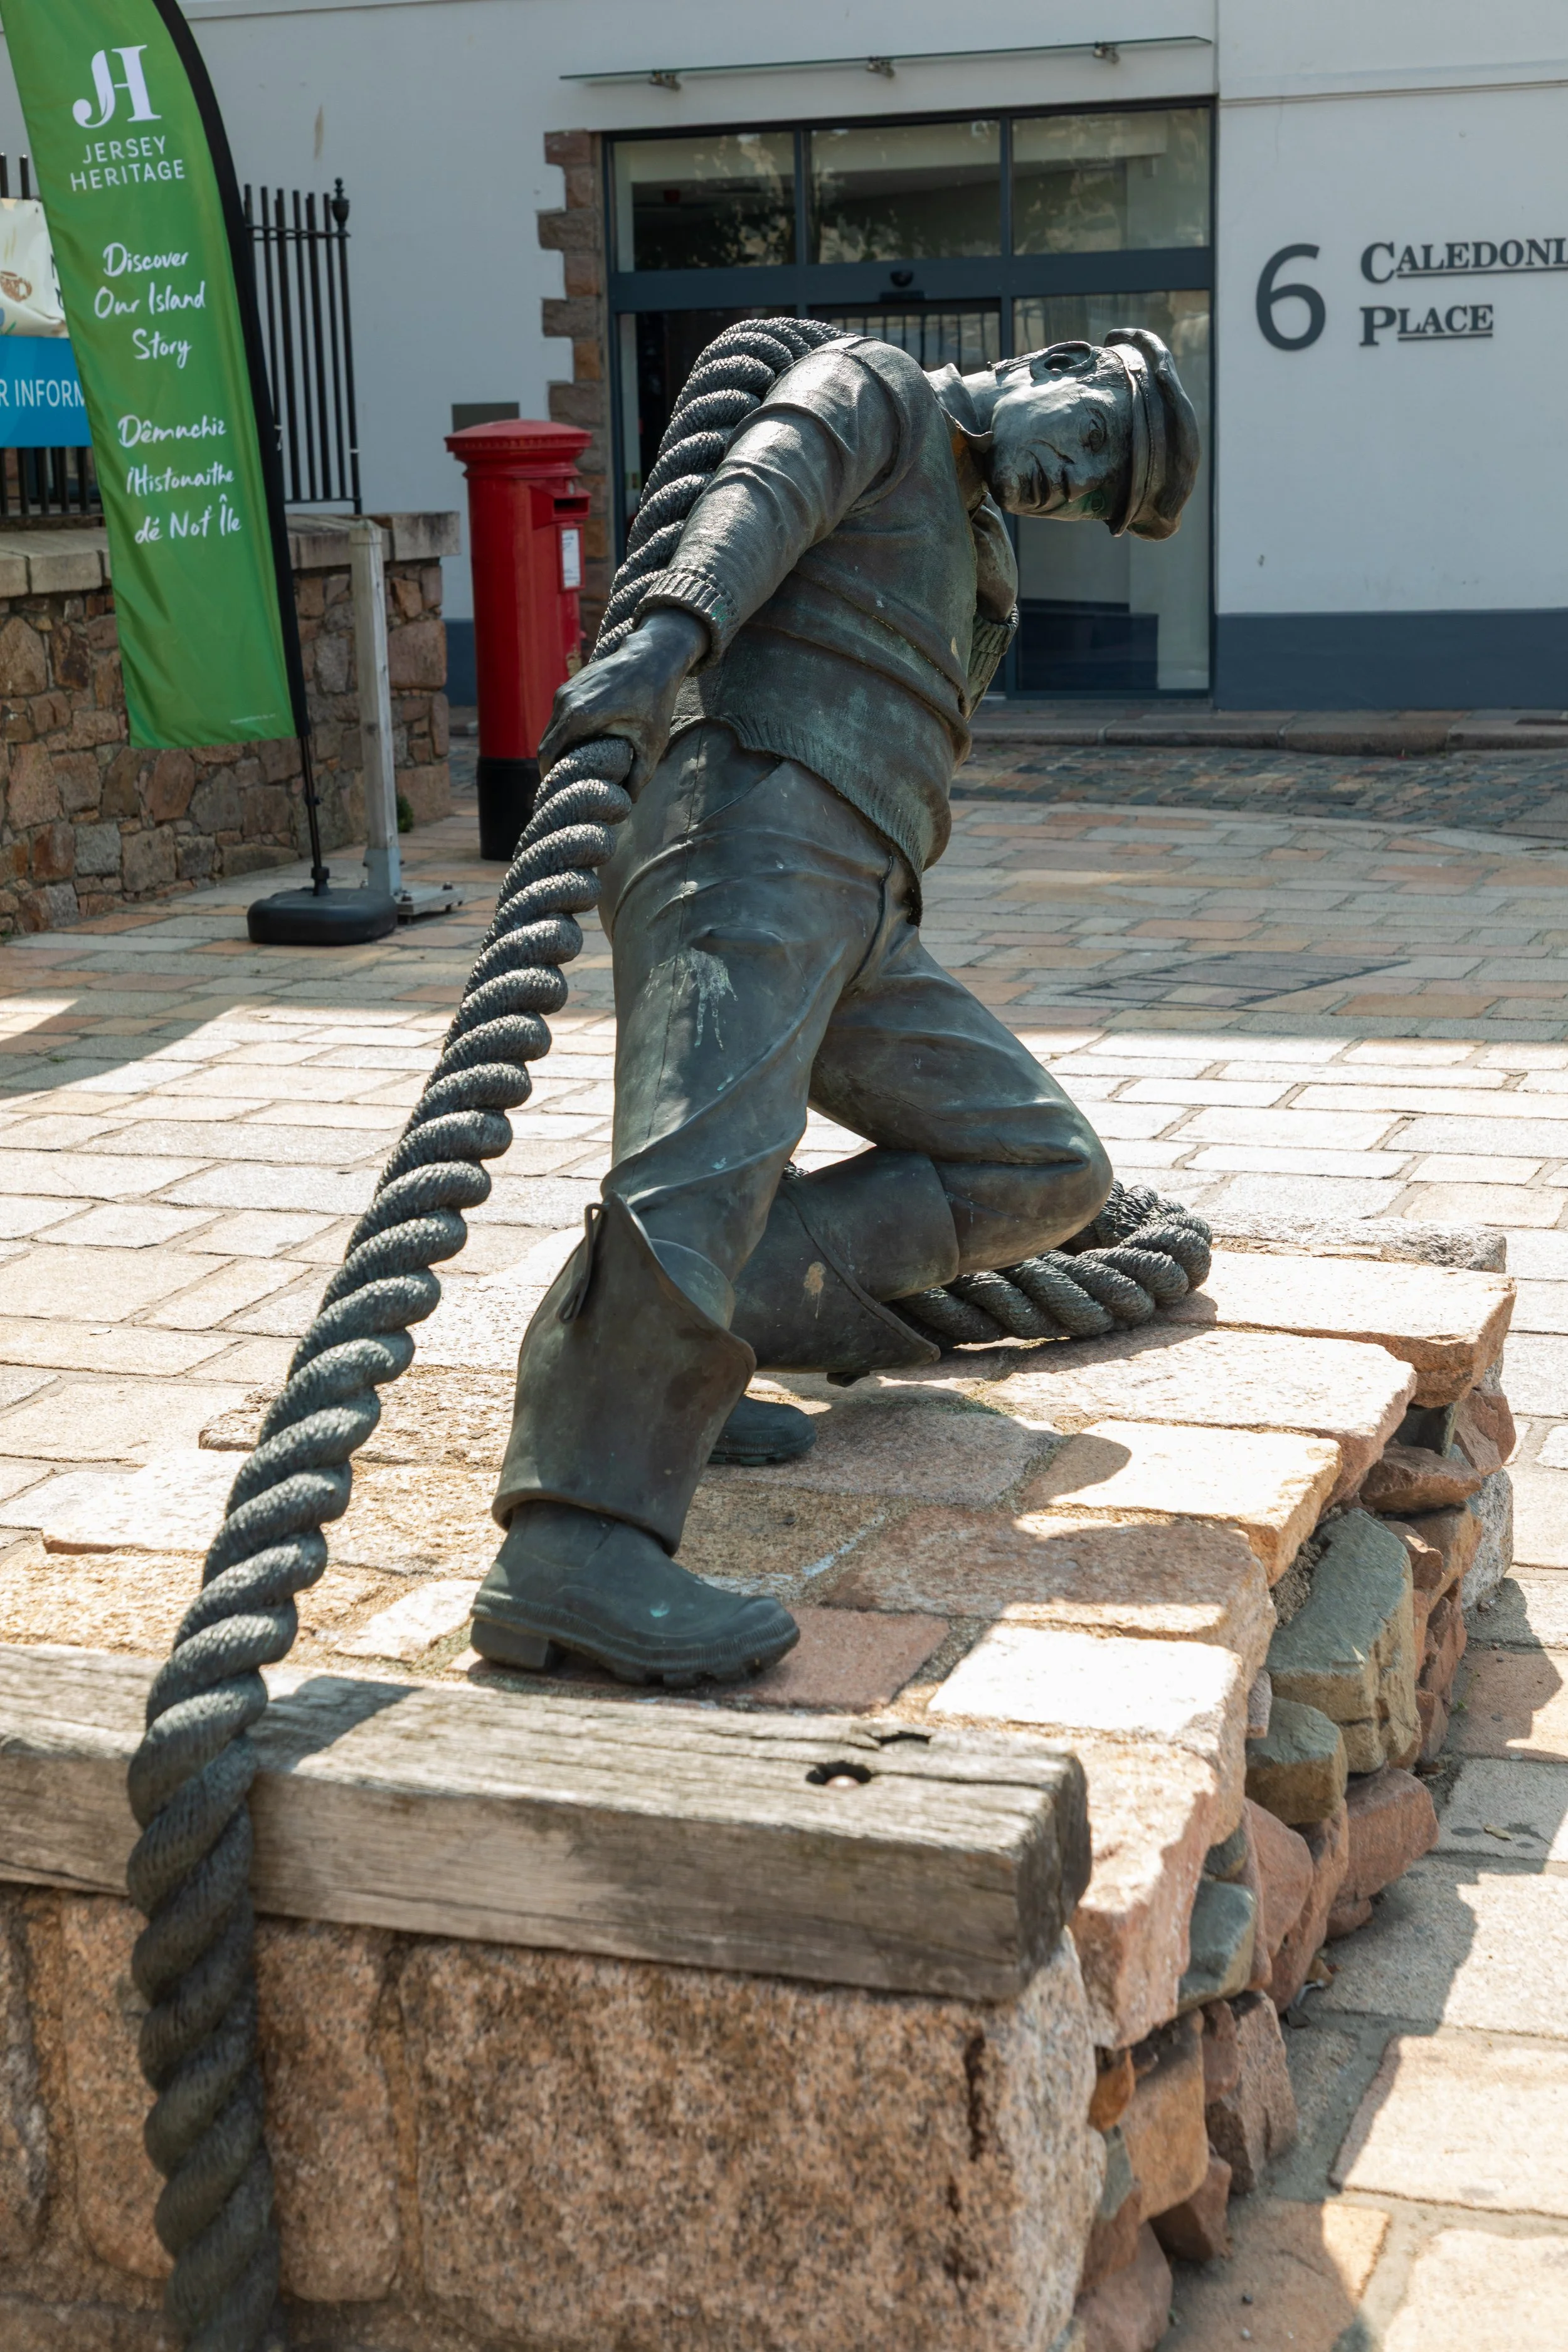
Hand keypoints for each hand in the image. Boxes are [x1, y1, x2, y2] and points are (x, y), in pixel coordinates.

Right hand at [539, 608, 708, 795]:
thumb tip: (627, 804)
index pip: (547, 755)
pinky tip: (586, 746)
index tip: (561, 794)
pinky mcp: (570, 686)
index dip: (550, 778)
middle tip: (571, 788)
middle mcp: (565, 701)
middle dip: (555, 767)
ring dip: (561, 750)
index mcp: (578, 715)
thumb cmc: (654, 699)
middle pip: (546, 745)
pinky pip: (559, 718)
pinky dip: (566, 734)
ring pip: (552, 731)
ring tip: (580, 769)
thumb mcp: (652, 743)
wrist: (653, 656)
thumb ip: (639, 776)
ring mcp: (565, 691)